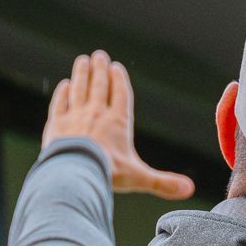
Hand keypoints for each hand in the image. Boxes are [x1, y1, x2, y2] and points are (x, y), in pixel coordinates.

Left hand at [43, 51, 195, 199]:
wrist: (76, 171)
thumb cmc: (109, 173)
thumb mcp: (139, 178)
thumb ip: (163, 182)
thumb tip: (189, 189)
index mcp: (118, 122)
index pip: (119, 95)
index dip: (118, 80)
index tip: (116, 68)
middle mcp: (96, 113)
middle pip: (99, 85)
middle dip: (100, 69)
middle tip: (99, 55)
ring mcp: (75, 116)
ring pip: (79, 88)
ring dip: (81, 73)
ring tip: (83, 61)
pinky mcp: (56, 124)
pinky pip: (60, 103)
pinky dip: (63, 93)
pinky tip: (65, 86)